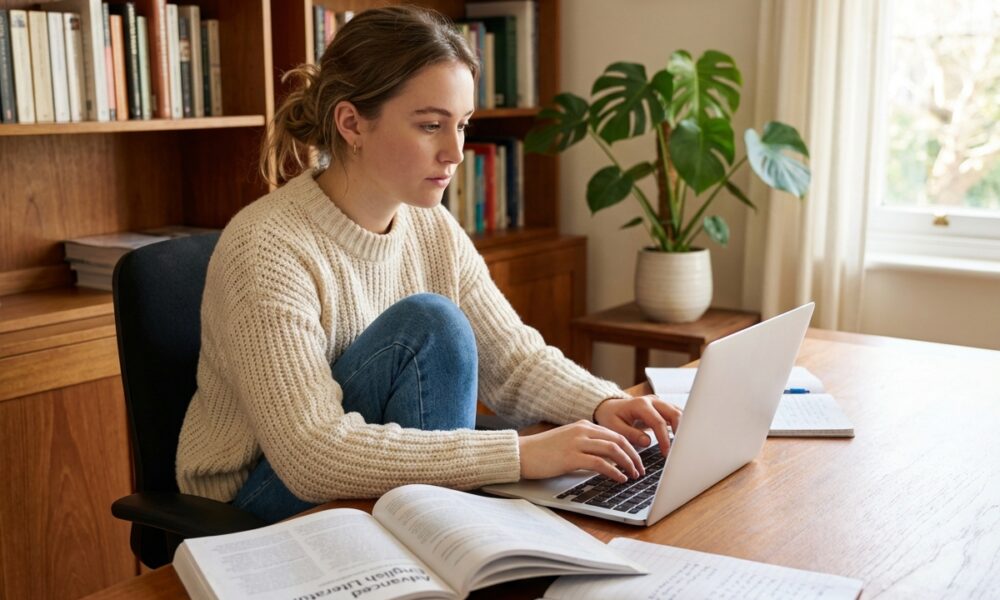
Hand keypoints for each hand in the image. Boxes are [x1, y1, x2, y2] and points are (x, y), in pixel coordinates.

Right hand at [518, 420, 643, 482]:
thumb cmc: (543, 452)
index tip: (638, 460)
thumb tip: (606, 460)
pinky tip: (620, 479)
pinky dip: (614, 471)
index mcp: (583, 426)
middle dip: (634, 456)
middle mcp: (582, 431)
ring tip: (633, 475)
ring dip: (627, 463)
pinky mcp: (571, 457)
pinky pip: (600, 463)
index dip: (630, 447)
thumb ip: (586, 445)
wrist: (522, 453)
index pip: (615, 434)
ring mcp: (577, 442)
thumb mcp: (568, 442)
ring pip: (613, 449)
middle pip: (618, 440)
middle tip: (641, 469)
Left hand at [593, 395, 681, 456]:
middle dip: (680, 431)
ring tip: (684, 445)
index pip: (658, 422)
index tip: (667, 453)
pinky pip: (675, 414)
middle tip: (681, 449)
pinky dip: (681, 425)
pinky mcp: (662, 408)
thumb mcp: (614, 427)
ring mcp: (658, 403)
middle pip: (674, 413)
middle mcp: (652, 401)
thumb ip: (630, 434)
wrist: (609, 407)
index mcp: (640, 404)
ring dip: (683, 427)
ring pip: (677, 412)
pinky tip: (682, 438)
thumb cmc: (610, 417)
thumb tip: (647, 442)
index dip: (664, 439)